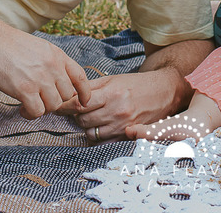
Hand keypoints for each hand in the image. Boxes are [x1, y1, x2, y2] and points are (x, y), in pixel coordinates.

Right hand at [0, 28, 91, 119]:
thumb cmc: (9, 43)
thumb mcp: (39, 47)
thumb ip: (51, 63)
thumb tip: (57, 82)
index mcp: (57, 55)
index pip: (80, 76)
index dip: (85, 92)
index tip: (84, 102)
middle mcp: (52, 66)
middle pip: (67, 95)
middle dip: (55, 101)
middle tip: (41, 101)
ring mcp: (40, 78)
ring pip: (53, 106)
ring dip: (42, 109)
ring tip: (30, 106)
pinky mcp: (24, 89)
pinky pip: (37, 111)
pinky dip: (30, 114)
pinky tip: (22, 109)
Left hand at [58, 69, 184, 141]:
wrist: (163, 92)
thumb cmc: (136, 84)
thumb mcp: (113, 79)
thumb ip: (91, 88)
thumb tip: (68, 94)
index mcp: (112, 94)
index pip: (79, 104)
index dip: (64, 106)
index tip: (57, 107)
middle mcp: (117, 112)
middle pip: (82, 120)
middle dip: (75, 115)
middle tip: (76, 109)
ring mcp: (122, 126)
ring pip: (90, 132)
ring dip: (85, 125)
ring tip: (89, 116)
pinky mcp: (126, 136)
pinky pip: (102, 141)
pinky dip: (96, 135)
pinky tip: (98, 126)